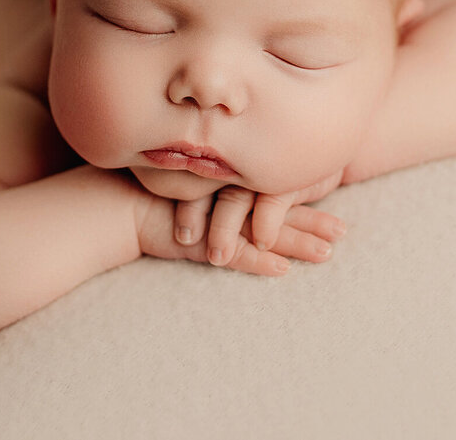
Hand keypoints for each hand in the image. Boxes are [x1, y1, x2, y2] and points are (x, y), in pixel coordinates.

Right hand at [135, 173, 345, 276]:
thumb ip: (212, 191)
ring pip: (262, 231)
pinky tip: (281, 269)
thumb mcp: (188, 193)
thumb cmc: (148, 198)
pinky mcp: (197, 240)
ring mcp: (212, 219)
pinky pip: (232, 252)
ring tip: (326, 252)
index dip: (302, 198)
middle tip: (344, 231)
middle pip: (275, 210)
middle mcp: (224, 199)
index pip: (271, 194)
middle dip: (312, 221)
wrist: (111, 205)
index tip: (331, 200)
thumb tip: (238, 194)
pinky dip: (256, 260)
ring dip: (295, 241)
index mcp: (226, 187)